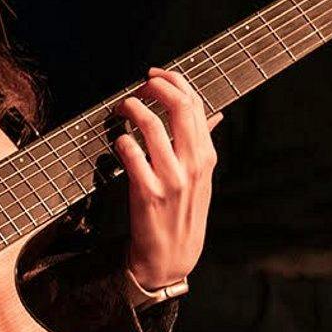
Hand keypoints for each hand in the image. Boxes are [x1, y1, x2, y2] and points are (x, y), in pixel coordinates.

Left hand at [113, 67, 218, 290]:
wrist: (172, 258)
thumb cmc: (184, 212)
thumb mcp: (200, 177)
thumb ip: (202, 143)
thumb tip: (214, 114)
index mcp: (206, 155)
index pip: (195, 104)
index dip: (173, 81)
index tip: (155, 74)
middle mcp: (192, 163)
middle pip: (178, 107)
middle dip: (154, 86)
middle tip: (139, 87)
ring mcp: (171, 178)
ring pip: (152, 125)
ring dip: (132, 108)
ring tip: (122, 108)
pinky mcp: (148, 193)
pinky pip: (131, 153)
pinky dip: (121, 140)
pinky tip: (118, 141)